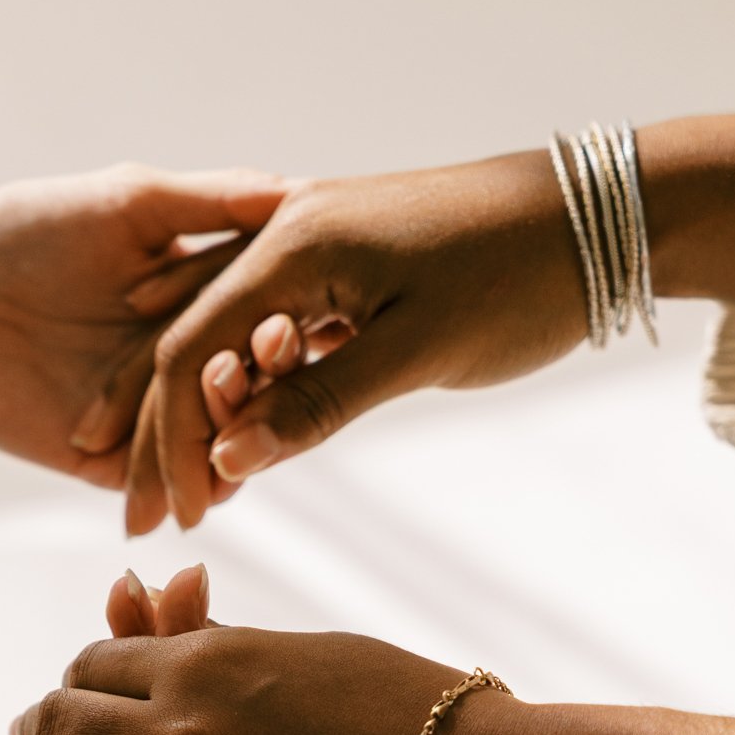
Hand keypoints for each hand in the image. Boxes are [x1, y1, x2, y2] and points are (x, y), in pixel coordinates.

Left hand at [0, 164, 287, 491]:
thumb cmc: (25, 229)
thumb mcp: (126, 202)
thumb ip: (205, 201)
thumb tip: (286, 190)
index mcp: (200, 298)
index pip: (263, 321)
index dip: (282, 323)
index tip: (293, 319)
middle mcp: (183, 360)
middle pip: (250, 389)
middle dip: (265, 382)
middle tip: (270, 361)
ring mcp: (149, 416)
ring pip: (214, 443)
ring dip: (233, 432)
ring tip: (229, 409)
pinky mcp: (109, 464)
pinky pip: (161, 484)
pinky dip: (188, 482)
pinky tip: (205, 473)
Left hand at [0, 618, 535, 734]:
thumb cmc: (428, 724)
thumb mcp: (317, 658)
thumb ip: (229, 650)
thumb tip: (167, 621)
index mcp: (216, 660)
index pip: (97, 664)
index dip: (84, 686)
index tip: (86, 707)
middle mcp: (191, 726)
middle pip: (64, 721)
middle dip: (49, 734)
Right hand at [128, 148, 588, 529]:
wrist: (604, 214)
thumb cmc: (519, 278)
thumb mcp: (417, 351)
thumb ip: (316, 404)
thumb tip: (226, 462)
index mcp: (291, 244)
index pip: (190, 352)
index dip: (169, 444)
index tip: (171, 520)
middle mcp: (283, 231)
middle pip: (184, 341)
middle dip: (152, 433)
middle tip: (131, 516)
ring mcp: (309, 240)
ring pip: (215, 332)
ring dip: (181, 408)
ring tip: (148, 477)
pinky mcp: (339, 260)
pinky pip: (260, 324)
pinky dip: (234, 381)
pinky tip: (224, 429)